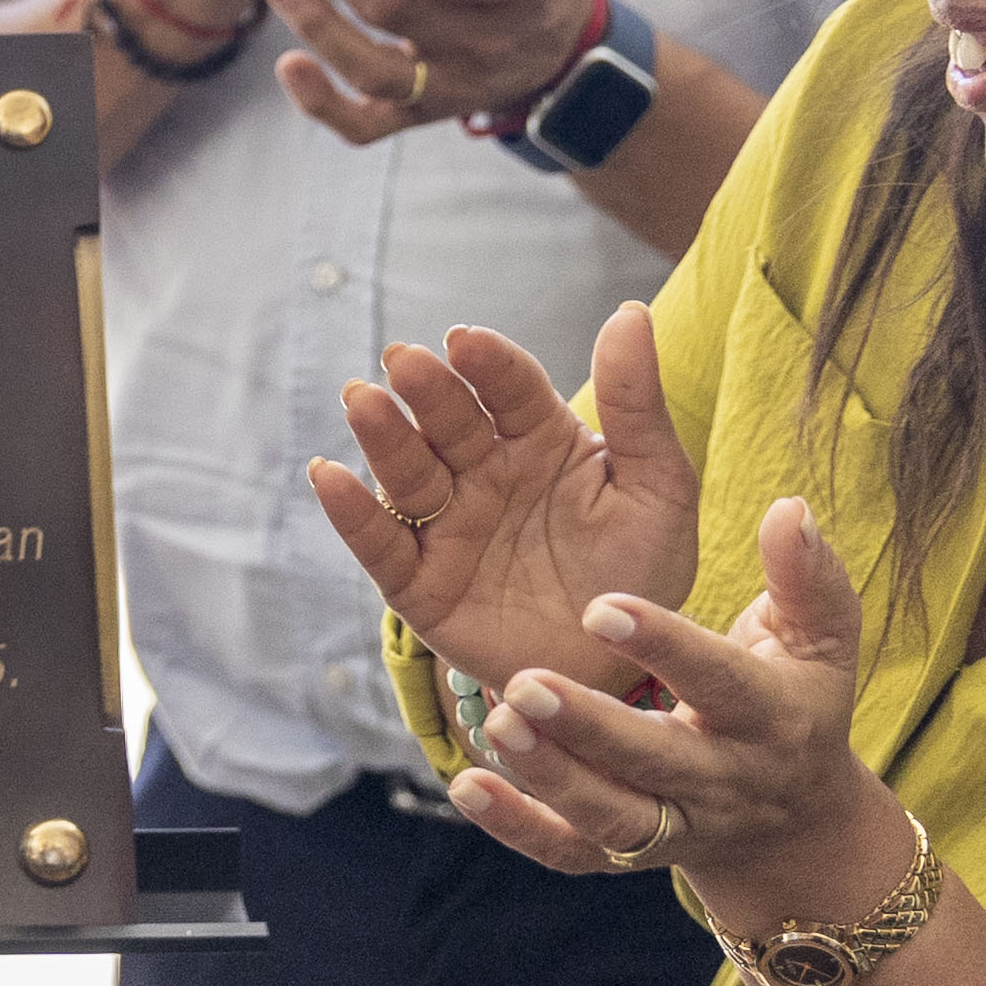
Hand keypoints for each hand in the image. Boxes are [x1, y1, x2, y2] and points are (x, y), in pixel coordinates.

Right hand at [304, 302, 699, 700]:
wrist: (618, 674)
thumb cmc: (641, 575)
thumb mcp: (658, 489)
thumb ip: (638, 406)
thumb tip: (628, 312)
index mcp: (540, 441)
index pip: (509, 389)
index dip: (488, 364)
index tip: (467, 340)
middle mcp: (484, 474)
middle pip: (449, 423)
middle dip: (427, 391)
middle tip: (405, 361)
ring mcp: (447, 526)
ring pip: (408, 473)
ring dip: (383, 437)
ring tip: (363, 402)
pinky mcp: (418, 583)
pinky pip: (380, 544)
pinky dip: (350, 513)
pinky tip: (328, 477)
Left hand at [446, 494, 900, 912]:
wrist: (797, 822)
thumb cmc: (797, 699)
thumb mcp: (821, 640)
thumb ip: (806, 576)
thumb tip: (791, 508)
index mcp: (770, 718)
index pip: (720, 683)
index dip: (665, 647)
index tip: (601, 607)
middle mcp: (721, 780)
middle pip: (653, 761)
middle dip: (589, 728)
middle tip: (523, 682)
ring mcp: (672, 825)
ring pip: (609, 816)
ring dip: (550, 778)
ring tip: (496, 725)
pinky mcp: (625, 856)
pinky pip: (569, 851)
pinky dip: (519, 826)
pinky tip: (468, 785)